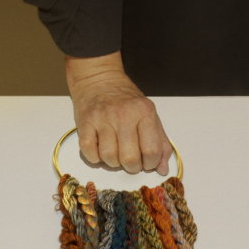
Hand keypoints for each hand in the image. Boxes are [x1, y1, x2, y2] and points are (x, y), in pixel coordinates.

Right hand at [64, 54, 171, 173]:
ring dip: (113, 162)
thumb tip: (163, 169)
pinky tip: (100, 149)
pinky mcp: (84, 123)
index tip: (146, 161)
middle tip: (130, 160)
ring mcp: (103, 118)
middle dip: (132, 167)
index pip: (152, 150)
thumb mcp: (149, 114)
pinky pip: (89, 153)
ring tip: (115, 153)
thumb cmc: (126, 100)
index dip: (150, 163)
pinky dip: (95, 157)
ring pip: (109, 158)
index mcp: (144, 112)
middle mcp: (124, 114)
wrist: (99, 79)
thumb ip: (160, 141)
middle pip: (130, 158)